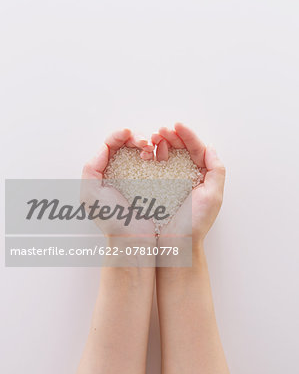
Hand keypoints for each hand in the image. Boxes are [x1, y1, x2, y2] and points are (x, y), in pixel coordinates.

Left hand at [81, 128, 155, 243]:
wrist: (134, 240)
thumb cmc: (112, 221)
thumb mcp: (91, 193)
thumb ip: (91, 167)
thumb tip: (105, 146)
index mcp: (105, 172)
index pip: (111, 145)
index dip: (120, 135)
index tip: (129, 134)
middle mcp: (121, 171)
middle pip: (128, 144)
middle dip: (136, 137)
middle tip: (144, 143)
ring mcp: (139, 176)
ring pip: (143, 149)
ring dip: (148, 143)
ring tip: (150, 148)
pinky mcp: (155, 182)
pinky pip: (157, 160)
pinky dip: (158, 152)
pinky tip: (158, 154)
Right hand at [153, 123, 225, 243]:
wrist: (174, 244)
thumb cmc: (194, 223)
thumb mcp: (213, 196)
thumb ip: (216, 170)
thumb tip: (210, 148)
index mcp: (202, 176)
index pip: (196, 149)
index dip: (187, 135)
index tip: (177, 125)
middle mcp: (187, 175)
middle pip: (181, 148)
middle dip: (172, 136)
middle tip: (161, 131)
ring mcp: (171, 180)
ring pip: (167, 154)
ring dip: (160, 143)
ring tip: (153, 138)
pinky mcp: (157, 186)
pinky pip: (155, 166)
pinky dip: (152, 155)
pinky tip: (148, 151)